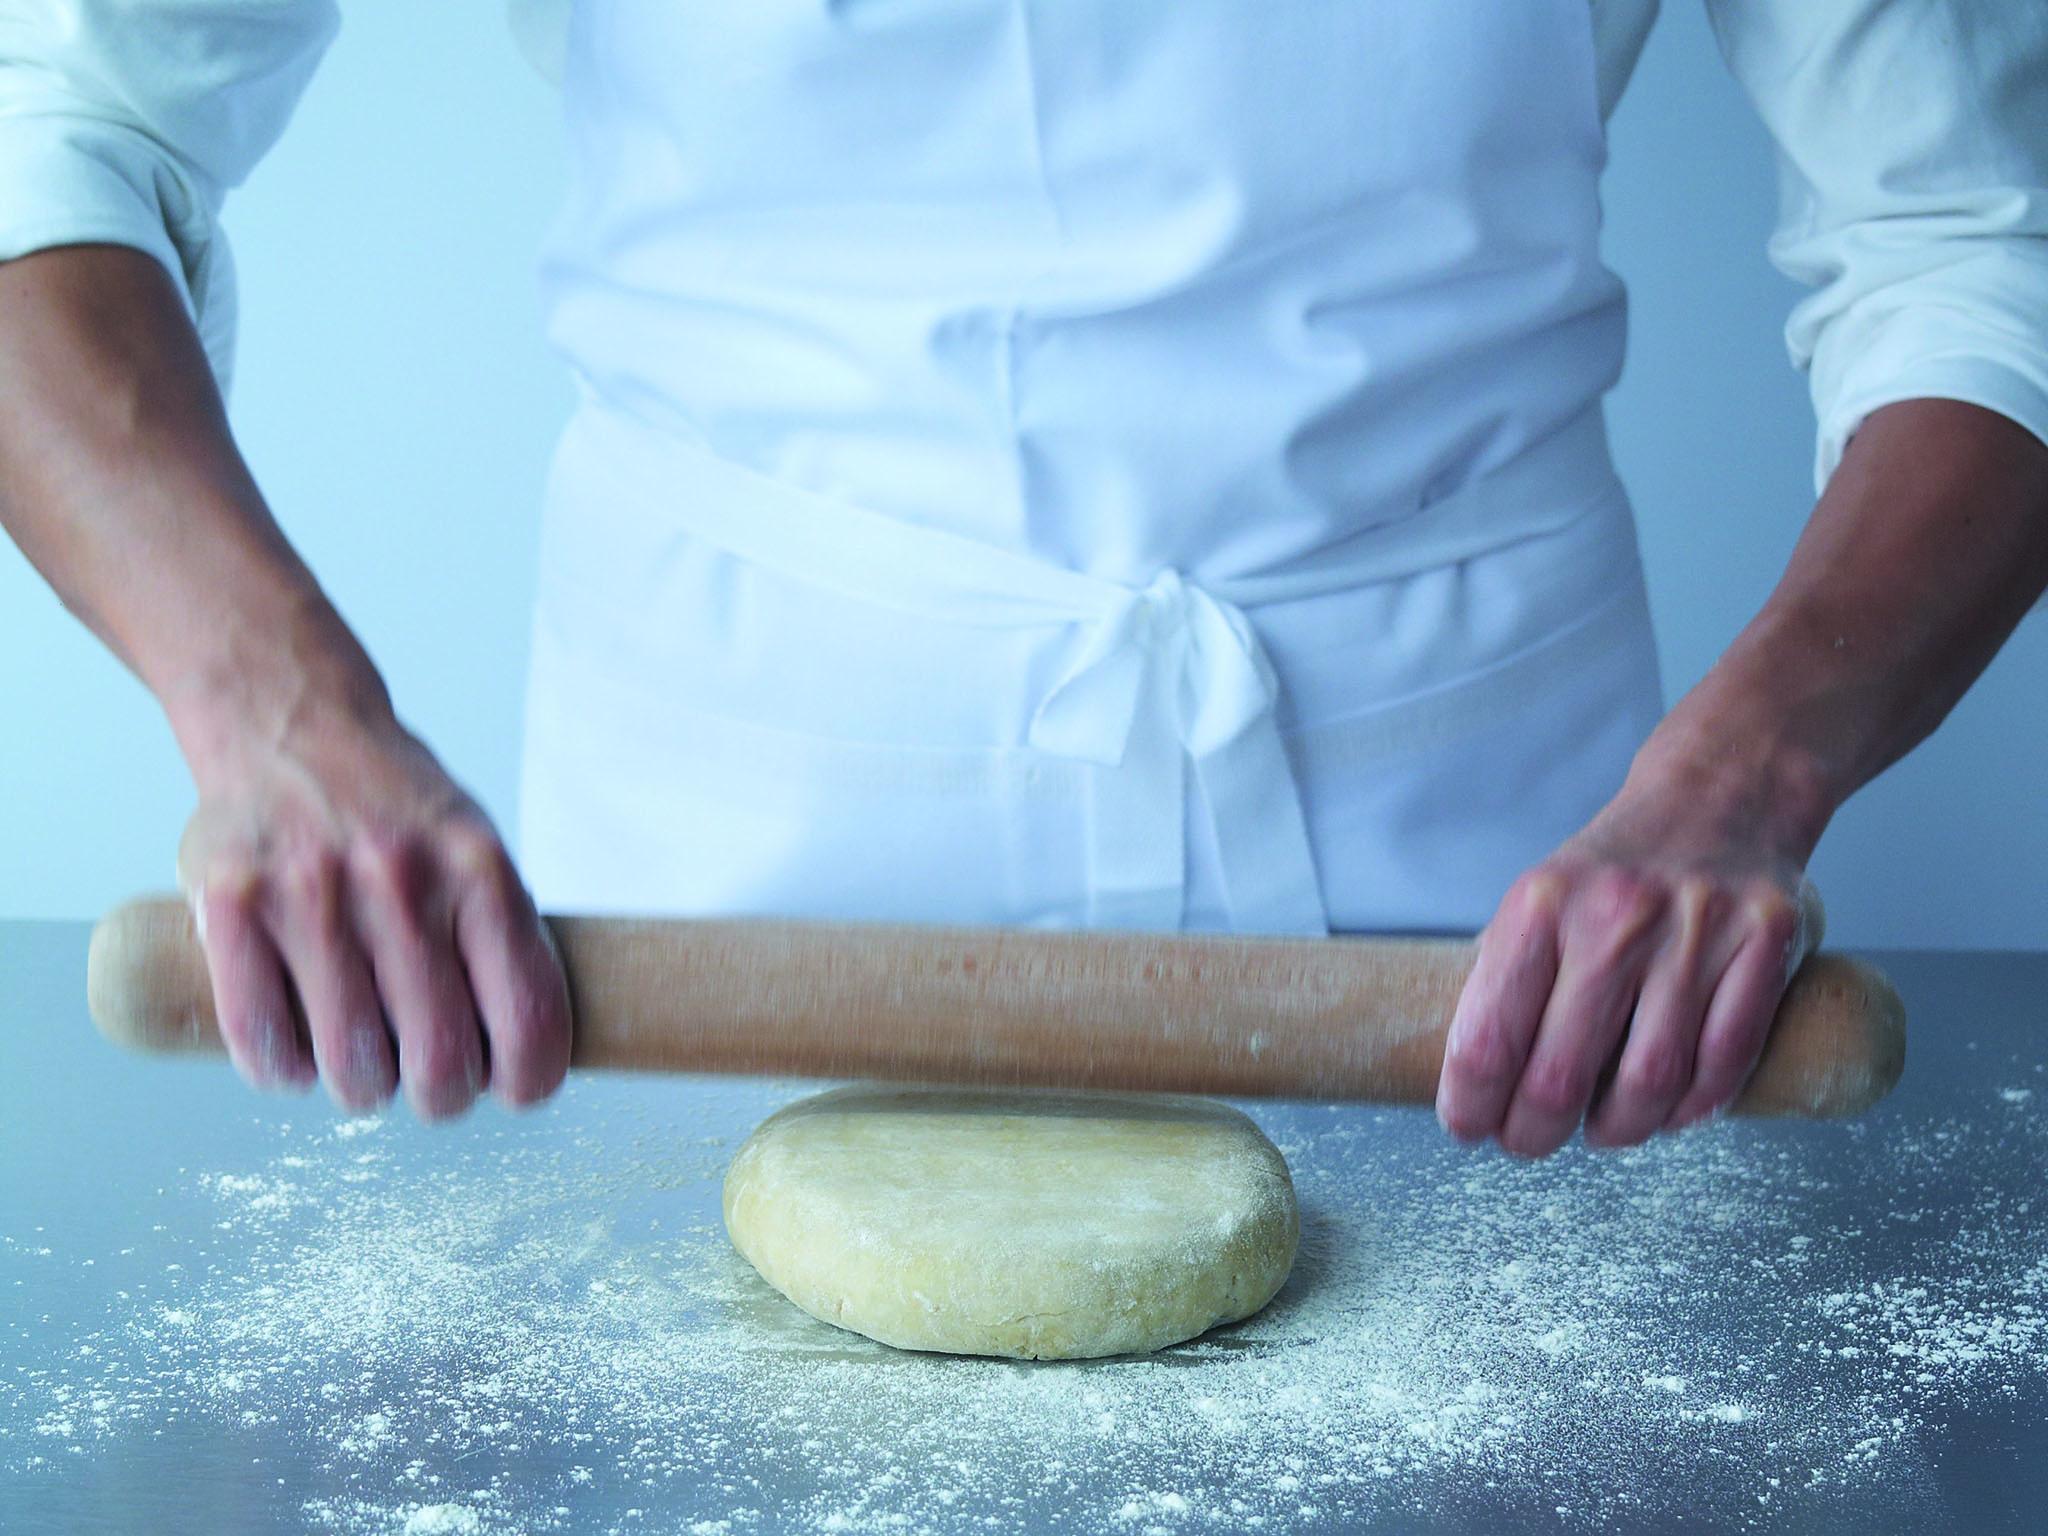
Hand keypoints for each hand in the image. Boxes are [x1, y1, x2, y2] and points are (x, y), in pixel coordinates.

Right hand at [174, 690, 569, 1119]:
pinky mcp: (233, 904)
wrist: (292, 722)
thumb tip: (526, 1053)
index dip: (529, 1079)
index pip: (527, 1015)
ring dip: (362, 1087)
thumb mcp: (476, 849)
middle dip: (441, 1095)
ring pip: (352, 1066)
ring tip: (363, 1062)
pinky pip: (263, 1042)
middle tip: (430, 1083)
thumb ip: (501, 939)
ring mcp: (312, 894)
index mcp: (480, 870)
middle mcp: (402, 881)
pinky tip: (298, 1054)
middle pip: (440, 1062)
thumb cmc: (397, 810)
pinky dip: (285, 1071)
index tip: (515, 1089)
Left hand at [1434, 772, 1823, 1157]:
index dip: (1471, 1102)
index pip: (1488, 1036)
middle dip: (1534, 1131)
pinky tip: (1668, 1115)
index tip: (1467, 1127)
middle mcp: (1615, 919)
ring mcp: (1696, 933)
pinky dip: (1694, 1107)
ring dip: (1617, 1129)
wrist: (1720, 794)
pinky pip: (1727, 1059)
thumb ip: (1512, 977)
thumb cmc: (1616, 869)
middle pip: (1561, 1074)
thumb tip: (1480, 1080)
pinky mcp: (1765, 944)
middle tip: (1527, 1143)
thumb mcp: (1539, 898)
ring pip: (1649, 1079)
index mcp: (1541, 906)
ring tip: (1598, 1133)